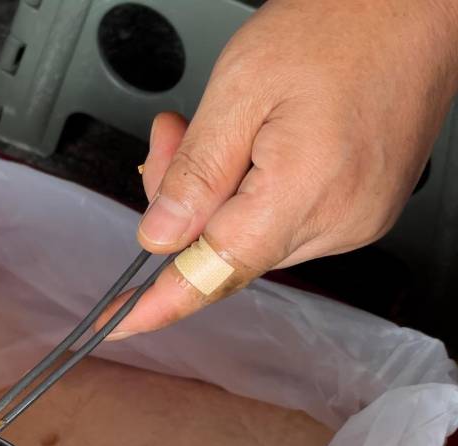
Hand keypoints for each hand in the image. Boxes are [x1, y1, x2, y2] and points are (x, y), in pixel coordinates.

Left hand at [103, 0, 457, 338]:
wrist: (416, 4)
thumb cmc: (343, 25)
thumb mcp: (240, 89)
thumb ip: (194, 174)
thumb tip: (158, 238)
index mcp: (305, 192)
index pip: (214, 274)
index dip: (159, 303)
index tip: (117, 324)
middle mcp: (339, 220)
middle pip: (224, 251)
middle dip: (183, 205)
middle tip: (171, 136)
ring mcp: (357, 219)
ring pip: (250, 236)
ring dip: (218, 192)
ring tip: (228, 125)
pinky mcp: (363, 209)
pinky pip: (283, 221)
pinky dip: (253, 190)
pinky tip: (258, 143)